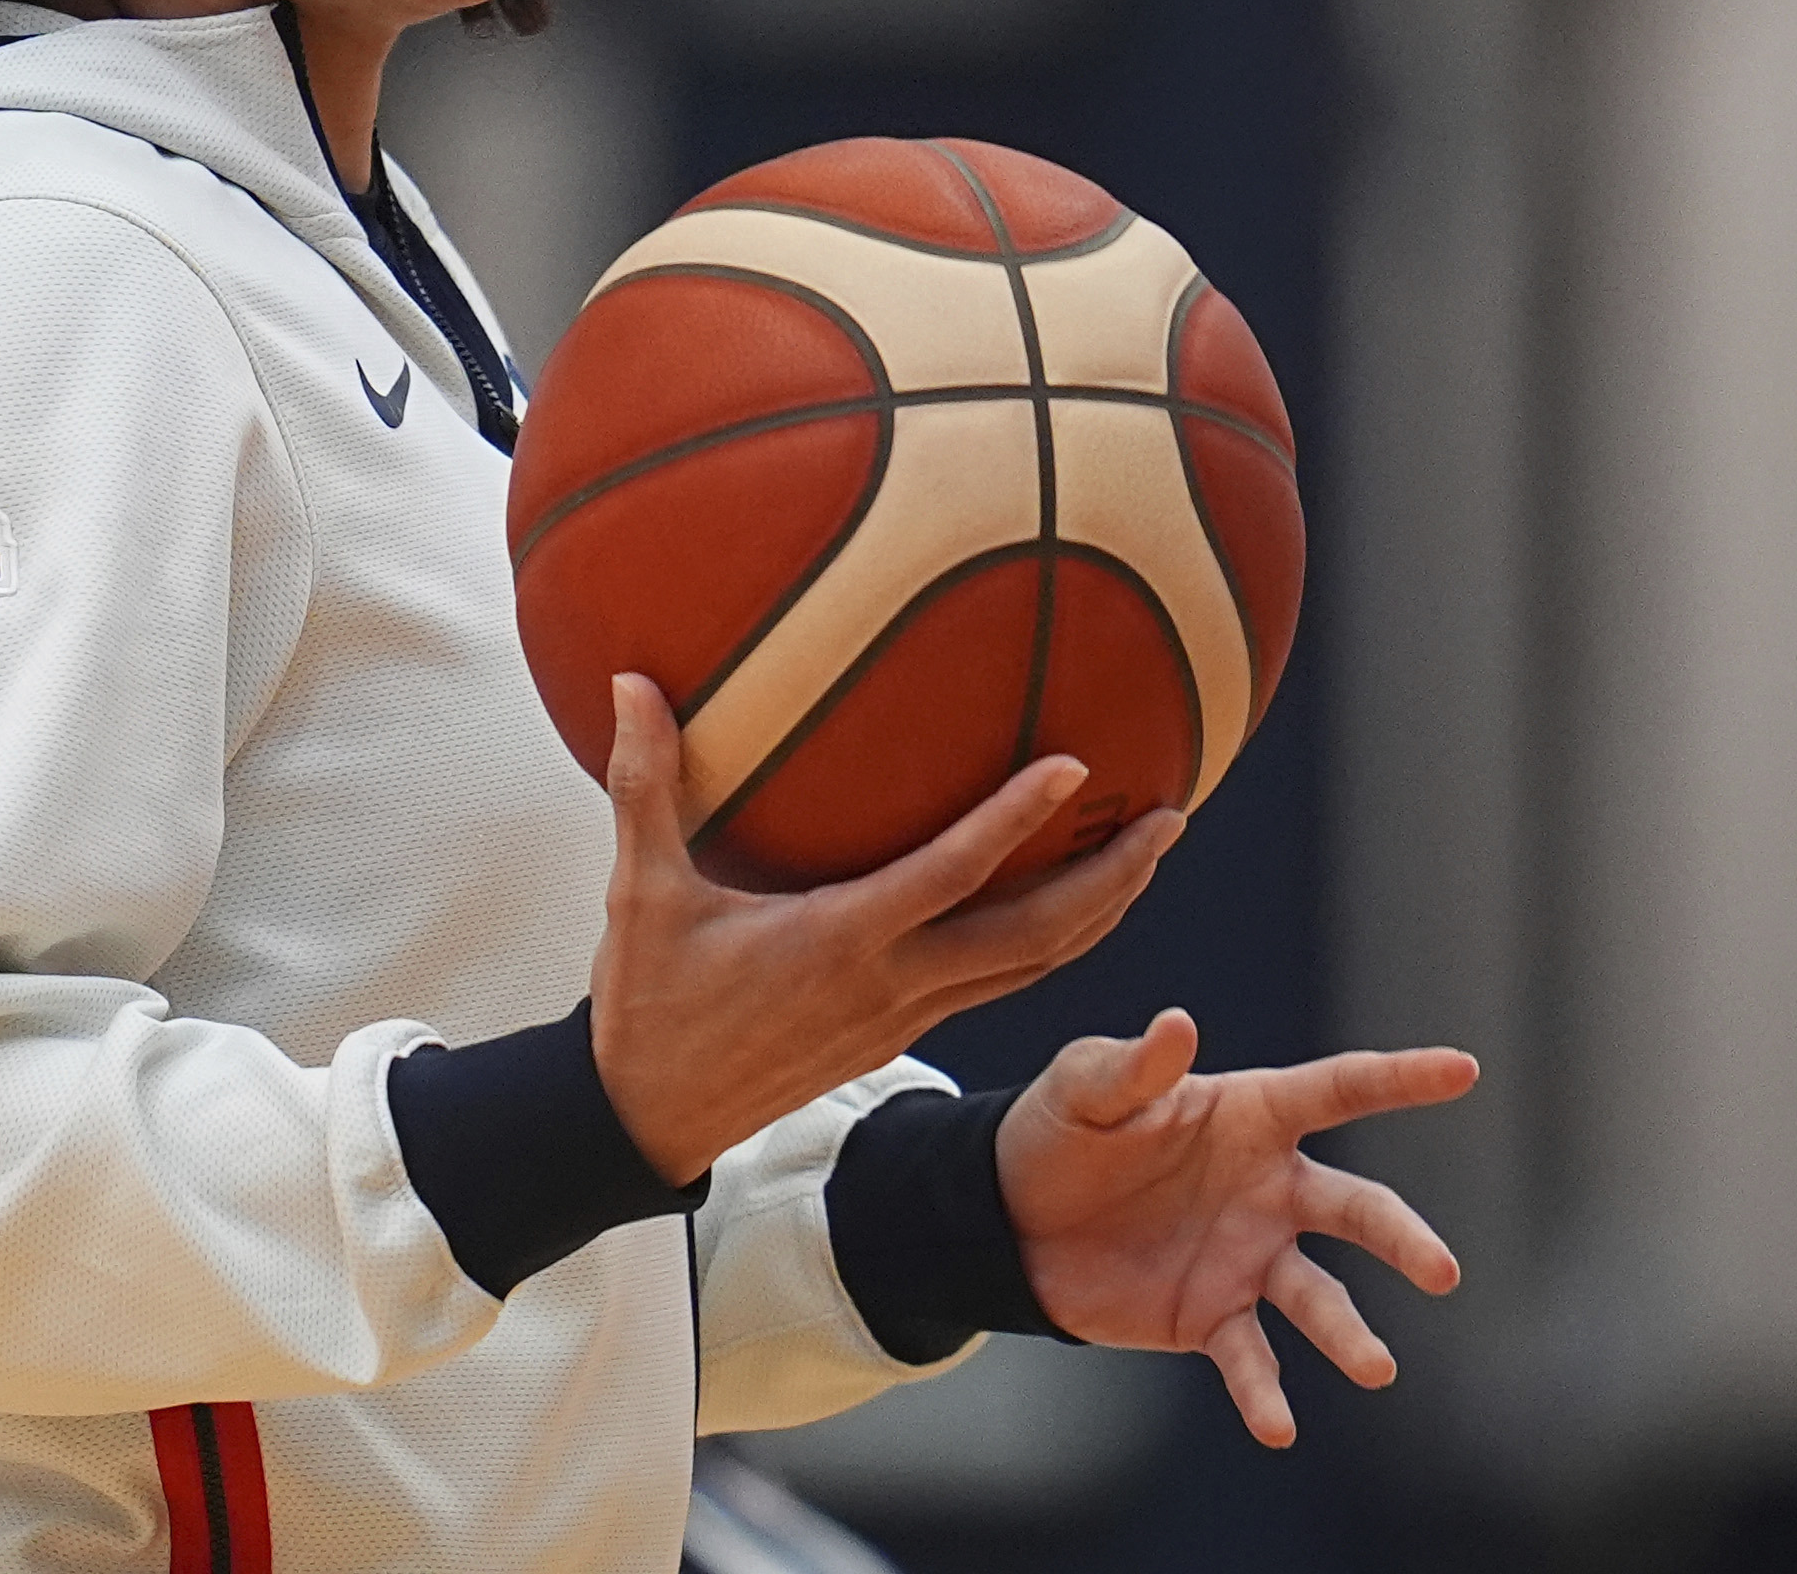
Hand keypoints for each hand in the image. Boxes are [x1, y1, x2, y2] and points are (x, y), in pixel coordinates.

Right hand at [589, 673, 1178, 1184]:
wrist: (651, 1115)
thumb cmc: (647, 1000)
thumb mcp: (639, 891)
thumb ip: (643, 783)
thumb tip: (628, 682)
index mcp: (838, 941)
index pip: (950, 875)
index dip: (1015, 821)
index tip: (1075, 768)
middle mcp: (889, 984)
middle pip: (1034, 938)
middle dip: (1111, 881)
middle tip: (1168, 819)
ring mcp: (902, 1017)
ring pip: (1032, 969)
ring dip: (1099, 916)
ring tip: (1147, 855)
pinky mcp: (897, 1034)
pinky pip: (998, 984)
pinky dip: (1049, 945)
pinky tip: (1065, 908)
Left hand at [999, 1009, 1478, 1446]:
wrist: (1011, 1219)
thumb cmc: (1059, 1133)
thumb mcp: (1084, 1089)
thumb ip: (1133, 1068)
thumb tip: (1178, 1025)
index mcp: (1250, 1118)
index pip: (1337, 1090)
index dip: (1399, 1078)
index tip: (1464, 1069)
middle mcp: (1270, 1190)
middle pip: (1356, 1209)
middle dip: (1400, 1239)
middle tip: (1441, 1271)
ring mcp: (1250, 1258)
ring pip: (1319, 1299)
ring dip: (1348, 1334)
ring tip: (1376, 1367)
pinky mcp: (1213, 1317)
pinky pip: (1251, 1359)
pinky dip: (1265, 1394)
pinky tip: (1277, 1428)